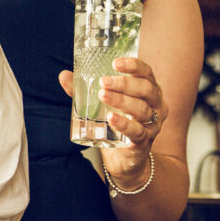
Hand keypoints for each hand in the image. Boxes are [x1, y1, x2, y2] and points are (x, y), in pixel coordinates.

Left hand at [59, 57, 166, 182]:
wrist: (125, 156)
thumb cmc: (114, 121)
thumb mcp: (100, 103)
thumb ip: (82, 90)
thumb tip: (64, 75)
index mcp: (147, 91)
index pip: (146, 73)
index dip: (134, 66)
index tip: (115, 63)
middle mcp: (155, 105)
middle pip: (145, 89)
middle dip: (124, 83)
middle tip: (103, 82)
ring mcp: (152, 124)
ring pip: (141, 109)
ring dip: (121, 100)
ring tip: (103, 95)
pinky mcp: (144, 141)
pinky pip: (137, 131)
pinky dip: (124, 124)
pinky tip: (111, 118)